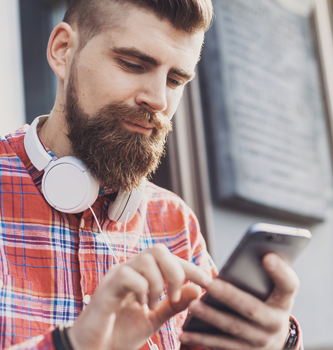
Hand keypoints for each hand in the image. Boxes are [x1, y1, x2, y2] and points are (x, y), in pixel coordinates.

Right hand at [67, 244, 211, 349]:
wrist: (93, 349)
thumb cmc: (121, 332)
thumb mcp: (154, 318)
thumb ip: (174, 304)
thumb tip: (196, 288)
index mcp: (142, 274)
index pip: (170, 260)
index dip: (191, 268)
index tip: (208, 282)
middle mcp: (130, 269)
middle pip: (158, 250)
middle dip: (175, 272)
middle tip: (175, 296)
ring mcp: (117, 275)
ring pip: (146, 259)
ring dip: (158, 283)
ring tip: (153, 304)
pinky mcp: (107, 286)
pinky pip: (128, 275)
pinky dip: (142, 290)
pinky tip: (140, 305)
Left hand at [180, 253, 299, 349]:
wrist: (273, 338)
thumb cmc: (266, 301)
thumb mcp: (272, 289)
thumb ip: (265, 273)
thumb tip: (256, 254)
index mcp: (283, 300)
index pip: (288, 285)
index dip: (280, 271)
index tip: (267, 256)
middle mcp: (276, 323)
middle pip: (251, 308)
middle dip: (230, 296)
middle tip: (210, 285)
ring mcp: (261, 341)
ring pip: (233, 328)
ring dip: (211, 317)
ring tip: (193, 306)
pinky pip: (221, 345)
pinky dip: (202, 339)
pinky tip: (185, 333)